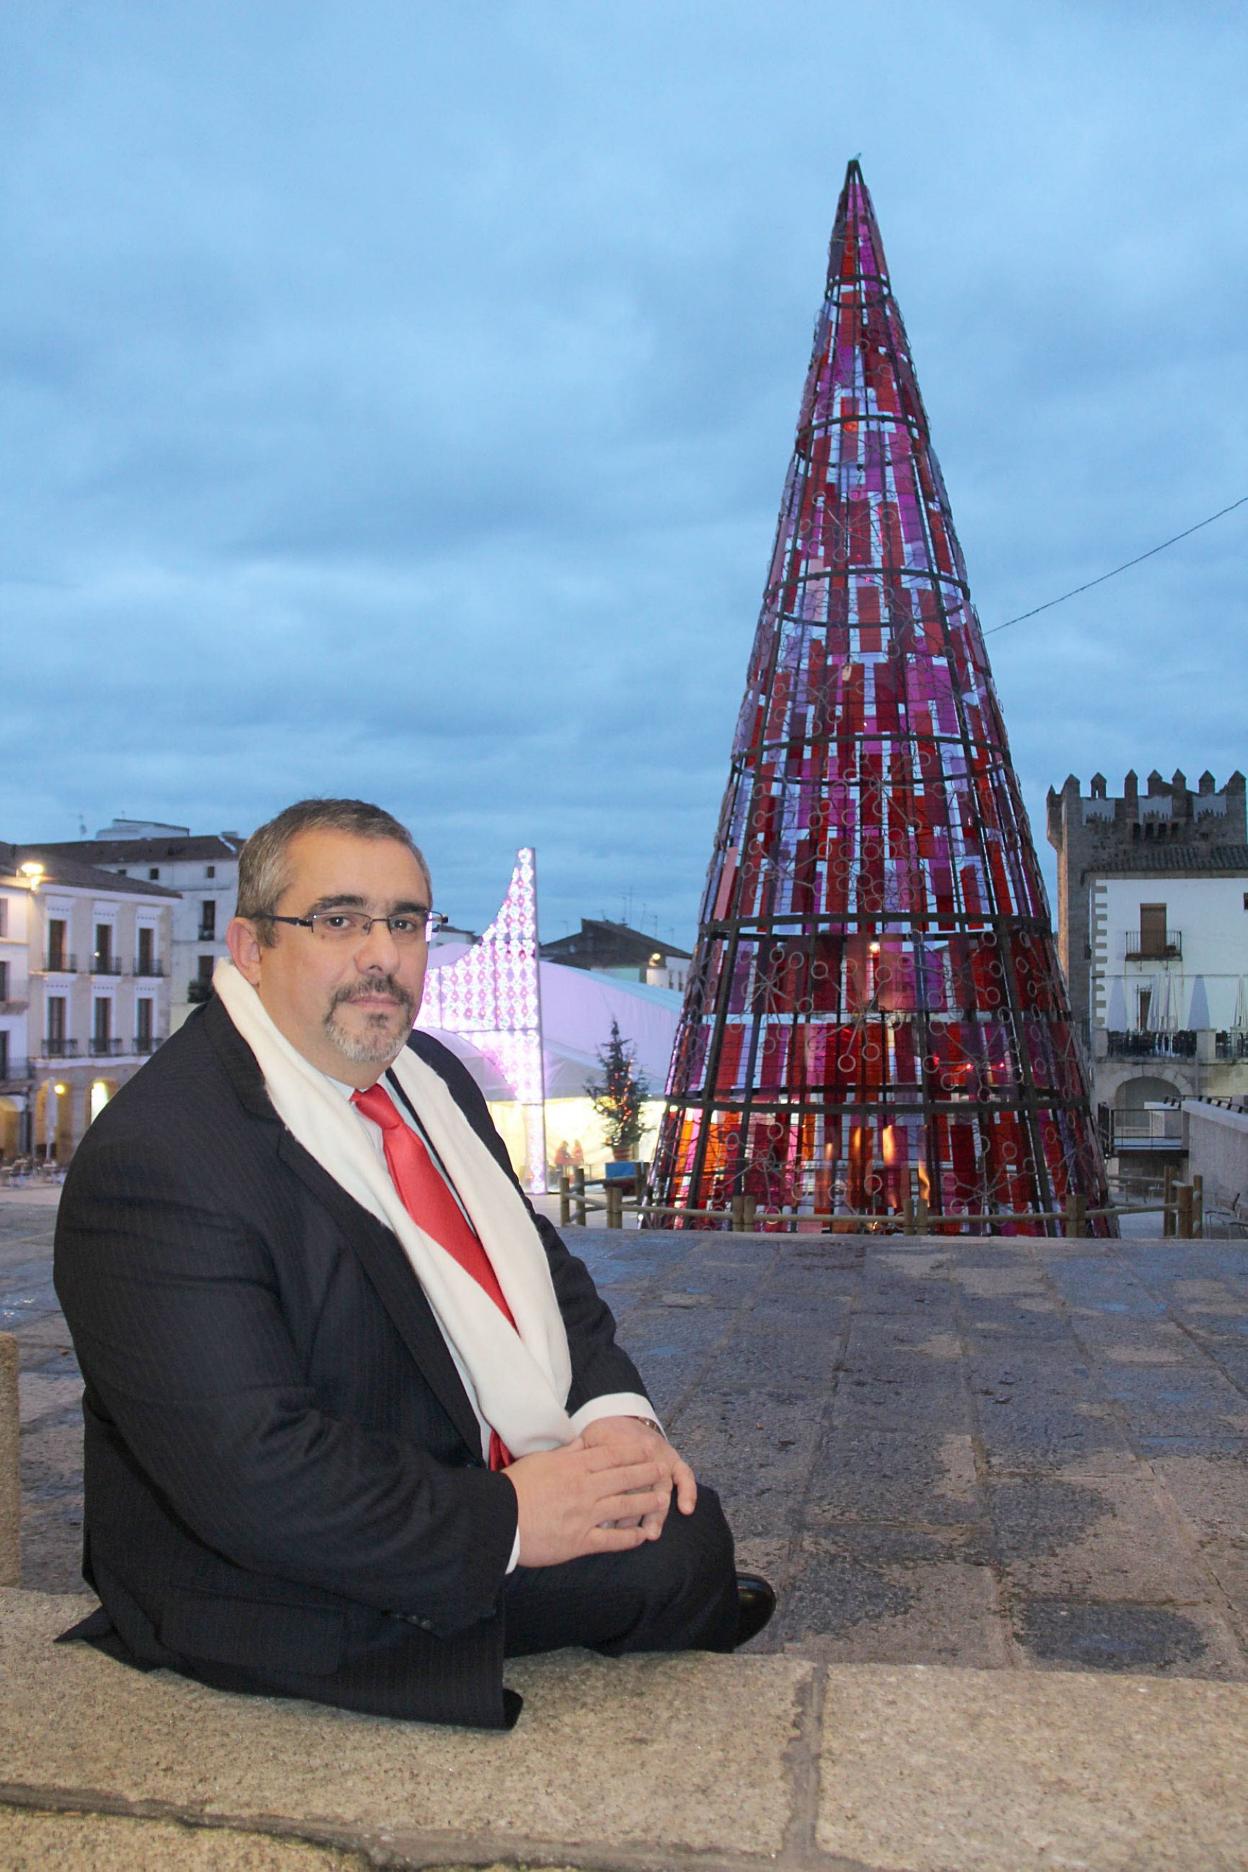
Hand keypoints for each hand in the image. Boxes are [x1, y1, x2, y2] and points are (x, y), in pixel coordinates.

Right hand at [503, 1436, 668, 1567]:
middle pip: (623, 1478)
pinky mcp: (580, 1541)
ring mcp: (585, 1515)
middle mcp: (585, 1489)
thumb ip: (565, 1453)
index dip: (633, 1453)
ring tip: (662, 1500)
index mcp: (574, 1467)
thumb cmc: (515, 1486)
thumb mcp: (540, 1460)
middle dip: (646, 1473)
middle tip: (663, 1470)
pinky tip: (643, 1537)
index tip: (649, 1449)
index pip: (611, 1456)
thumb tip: (582, 1443)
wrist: (499, 1518)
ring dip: (645, 1503)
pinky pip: (611, 1539)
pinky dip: (629, 1538)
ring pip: (623, 1506)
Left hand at [579, 1416, 696, 1536]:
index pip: (615, 1479)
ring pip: (660, 1486)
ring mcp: (661, 1456)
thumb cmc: (601, 1435)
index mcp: (619, 1448)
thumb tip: (573, 1484)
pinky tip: (686, 1509)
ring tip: (651, 1533)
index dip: (609, 1501)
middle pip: (638, 1486)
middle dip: (631, 1513)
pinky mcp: (673, 1458)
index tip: (600, 1523)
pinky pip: (685, 1474)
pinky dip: (688, 1491)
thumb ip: (583, 1460)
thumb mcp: (589, 1442)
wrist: (621, 1414)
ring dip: (656, 1512)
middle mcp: (642, 1453)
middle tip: (623, 1532)